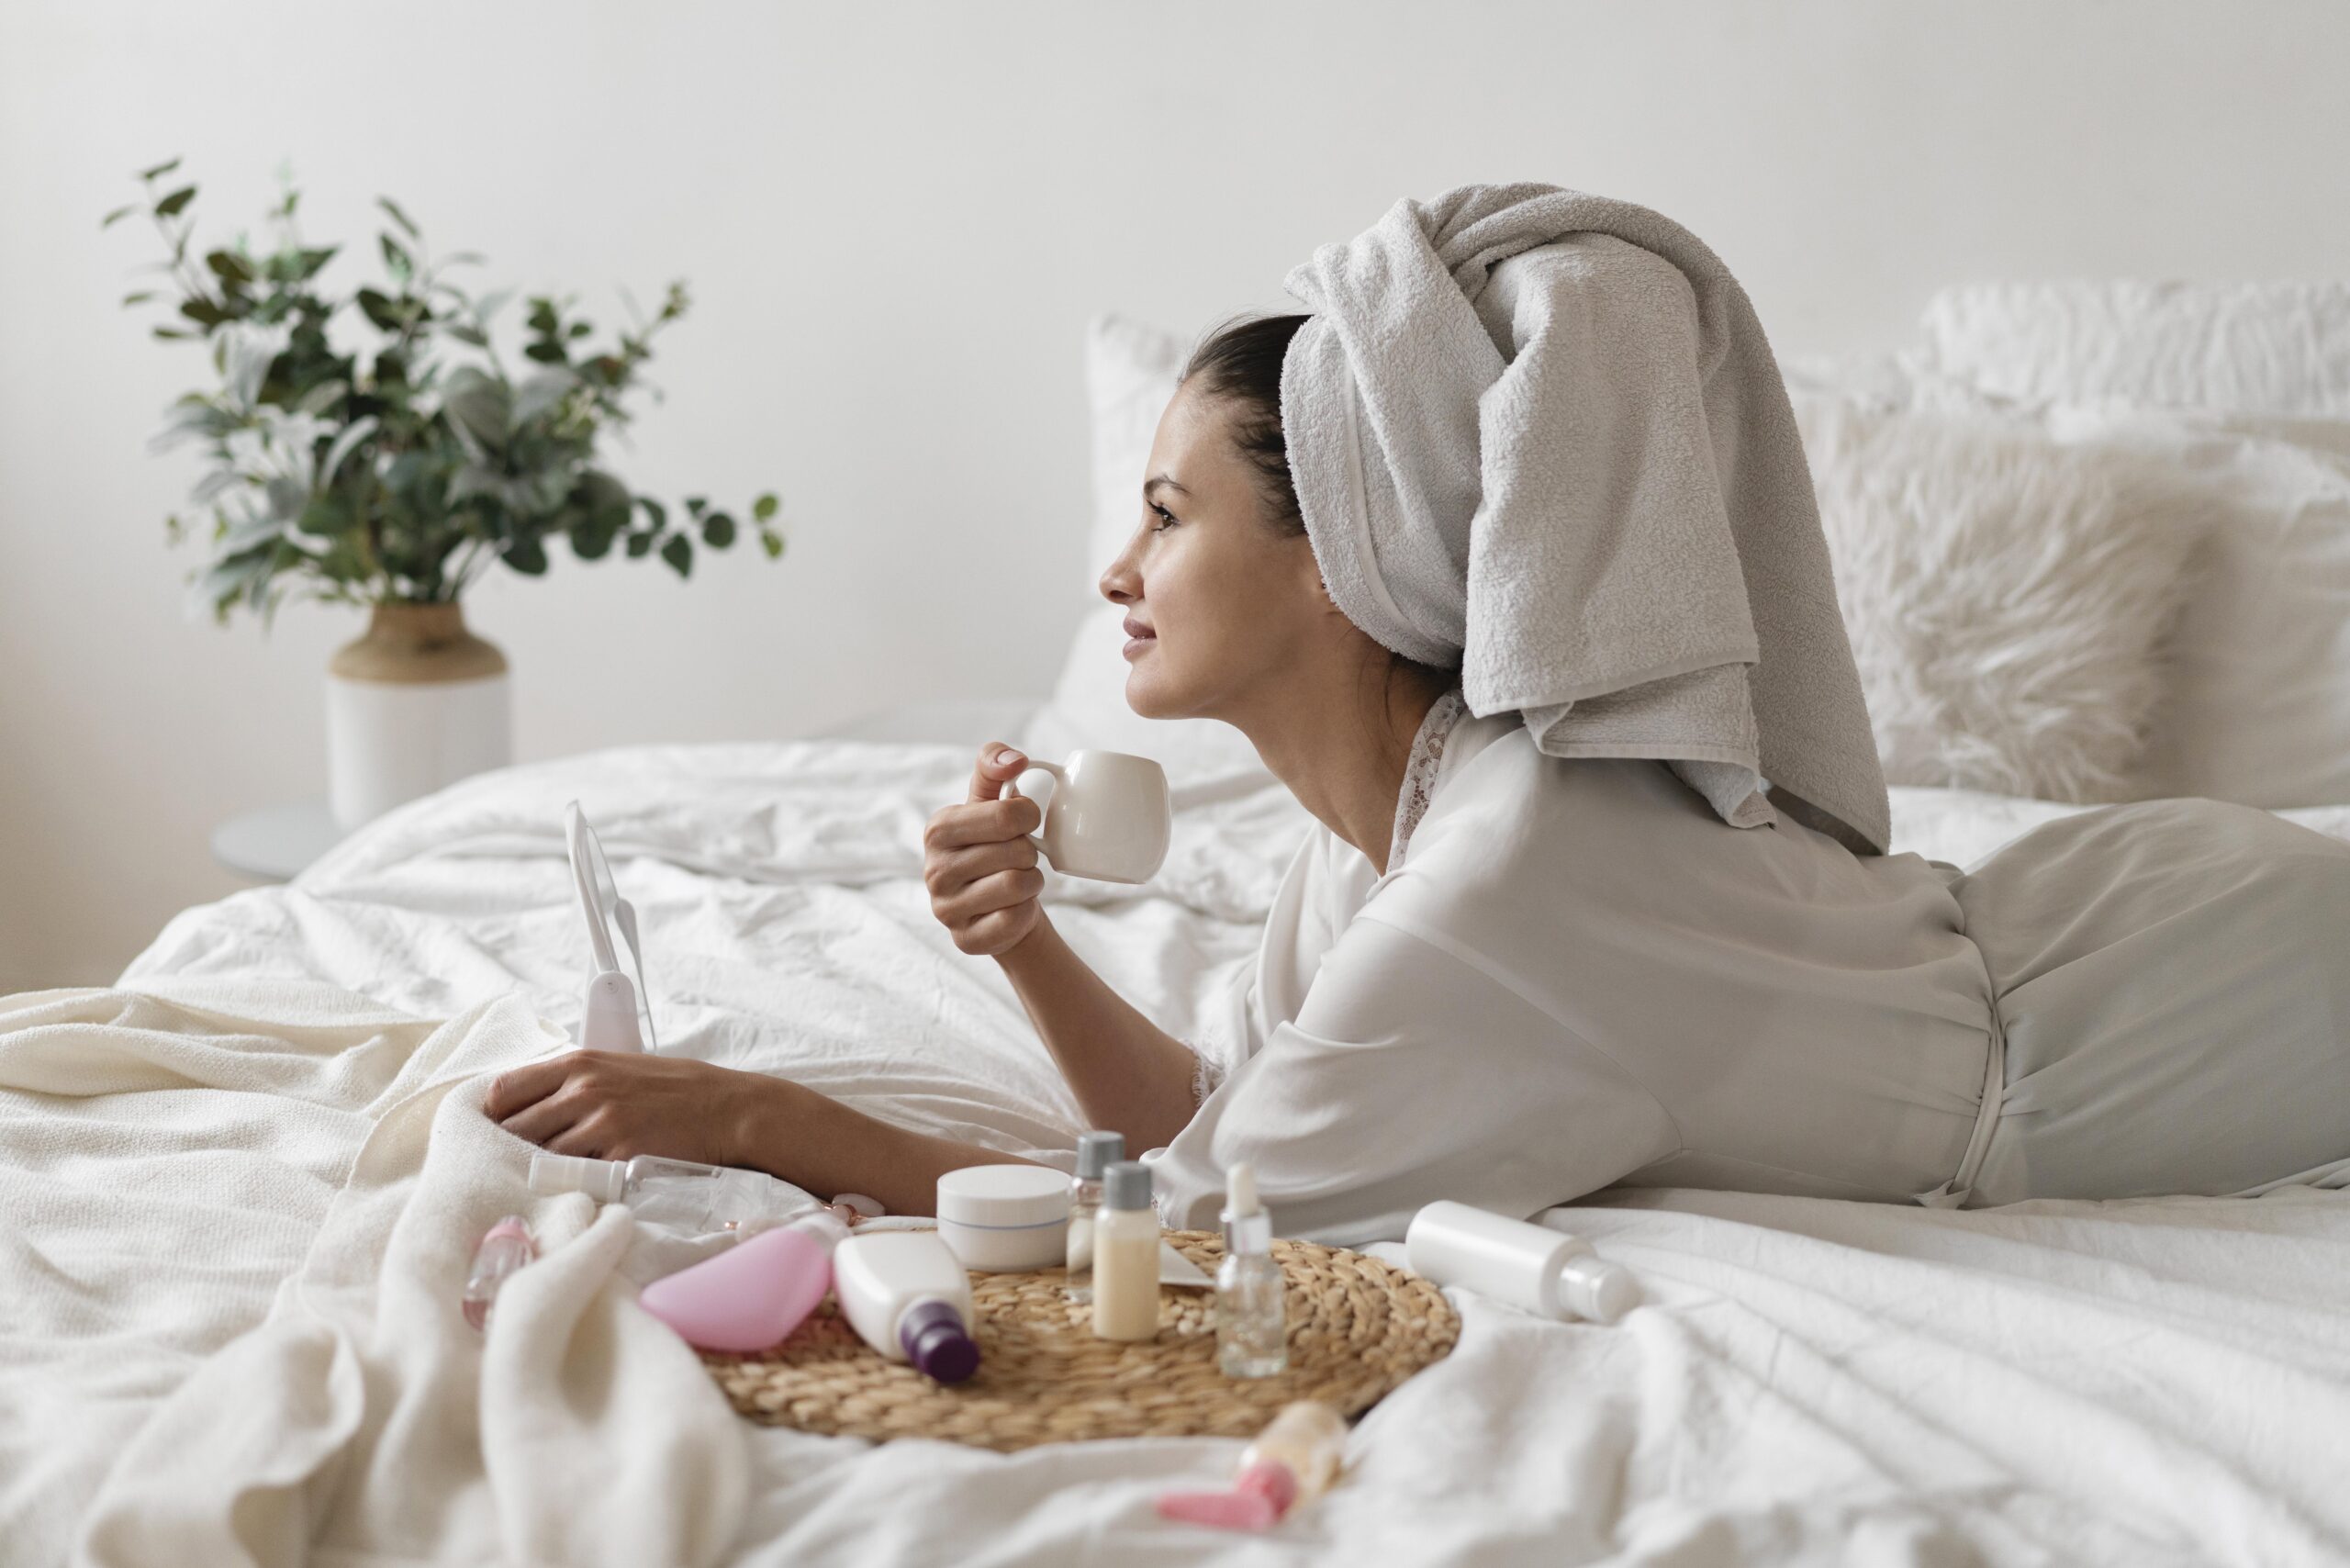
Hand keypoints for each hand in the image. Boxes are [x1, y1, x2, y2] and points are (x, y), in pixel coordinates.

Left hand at [483, 1049, 777, 1165]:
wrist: (727, 1109)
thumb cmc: (675, 1089)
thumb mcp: (619, 1068)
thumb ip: (574, 1082)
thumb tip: (529, 1109)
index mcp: (579, 1063)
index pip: (503, 1090)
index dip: (493, 1116)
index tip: (498, 1133)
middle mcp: (583, 1090)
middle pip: (514, 1129)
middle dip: (514, 1149)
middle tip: (519, 1165)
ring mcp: (601, 1124)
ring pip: (541, 1157)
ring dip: (545, 1171)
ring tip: (553, 1178)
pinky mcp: (620, 1156)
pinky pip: (577, 1178)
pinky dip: (576, 1185)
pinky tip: (585, 1185)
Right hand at [922, 741, 1048, 956]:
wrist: (997, 903)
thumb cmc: (994, 845)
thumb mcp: (989, 800)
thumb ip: (993, 766)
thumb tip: (1016, 760)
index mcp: (938, 829)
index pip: (1007, 815)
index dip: (1030, 817)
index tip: (1025, 823)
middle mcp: (934, 870)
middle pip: (1017, 853)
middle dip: (1030, 853)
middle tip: (1018, 858)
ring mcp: (945, 909)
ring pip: (1018, 886)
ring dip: (1031, 883)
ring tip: (1017, 881)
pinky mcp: (965, 940)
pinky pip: (1014, 920)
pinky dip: (1025, 913)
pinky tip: (1012, 908)